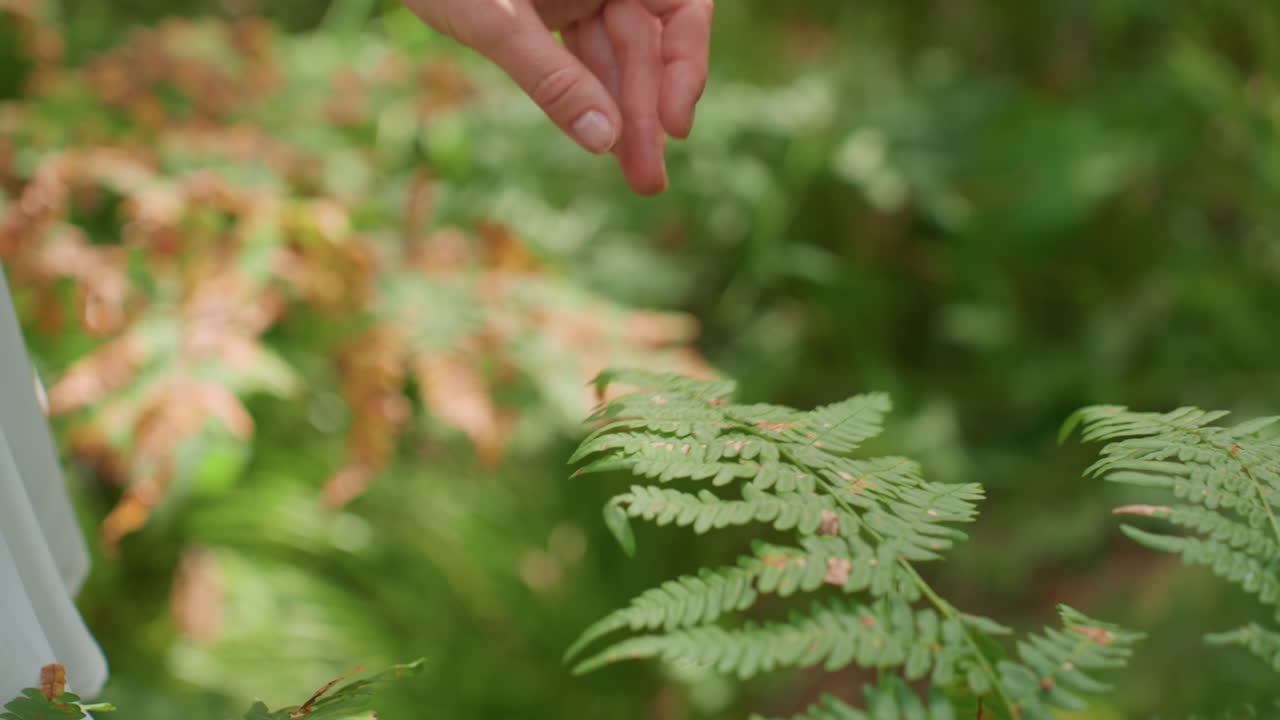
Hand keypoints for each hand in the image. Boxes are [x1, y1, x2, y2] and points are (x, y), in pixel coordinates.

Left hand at [402, 0, 712, 194]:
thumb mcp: (497, 20)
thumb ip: (551, 76)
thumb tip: (603, 141)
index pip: (681, 8)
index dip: (687, 65)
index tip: (674, 125)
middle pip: (647, 47)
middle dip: (646, 113)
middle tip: (648, 181)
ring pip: (617, 61)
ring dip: (624, 117)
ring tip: (636, 176)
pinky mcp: (551, 13)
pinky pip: (583, 61)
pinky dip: (590, 100)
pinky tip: (601, 143)